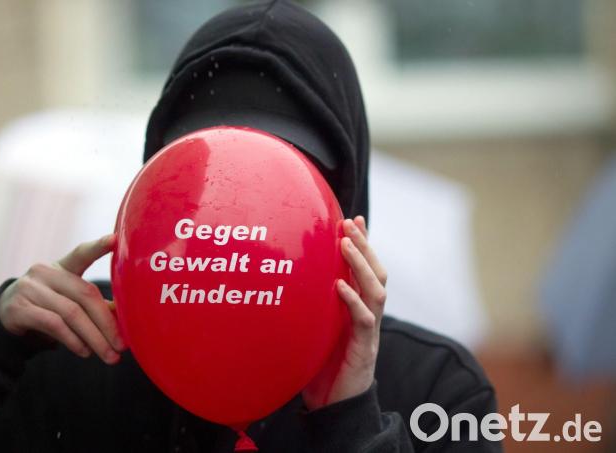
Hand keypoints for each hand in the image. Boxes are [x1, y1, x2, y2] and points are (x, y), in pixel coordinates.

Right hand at [0, 234, 125, 364]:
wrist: (4, 318)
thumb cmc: (47, 307)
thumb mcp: (69, 300)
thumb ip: (95, 305)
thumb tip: (125, 316)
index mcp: (62, 267)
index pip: (81, 253)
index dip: (97, 247)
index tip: (114, 239)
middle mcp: (45, 272)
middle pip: (84, 294)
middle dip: (106, 323)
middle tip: (121, 346)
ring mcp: (29, 288)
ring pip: (71, 313)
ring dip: (93, 338)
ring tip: (108, 355)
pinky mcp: (19, 308)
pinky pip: (54, 325)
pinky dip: (73, 340)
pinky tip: (84, 352)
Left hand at [303, 216, 386, 409]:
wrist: (333, 409)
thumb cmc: (320, 370)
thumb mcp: (312, 331)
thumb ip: (308, 309)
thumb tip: (281, 283)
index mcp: (357, 311)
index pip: (365, 271)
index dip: (363, 245)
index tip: (352, 220)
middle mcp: (367, 317)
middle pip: (376, 274)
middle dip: (365, 246)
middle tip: (351, 223)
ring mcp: (368, 332)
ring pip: (376, 291)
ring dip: (362, 265)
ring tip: (347, 244)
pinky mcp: (364, 350)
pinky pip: (363, 321)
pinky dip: (353, 301)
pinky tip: (340, 286)